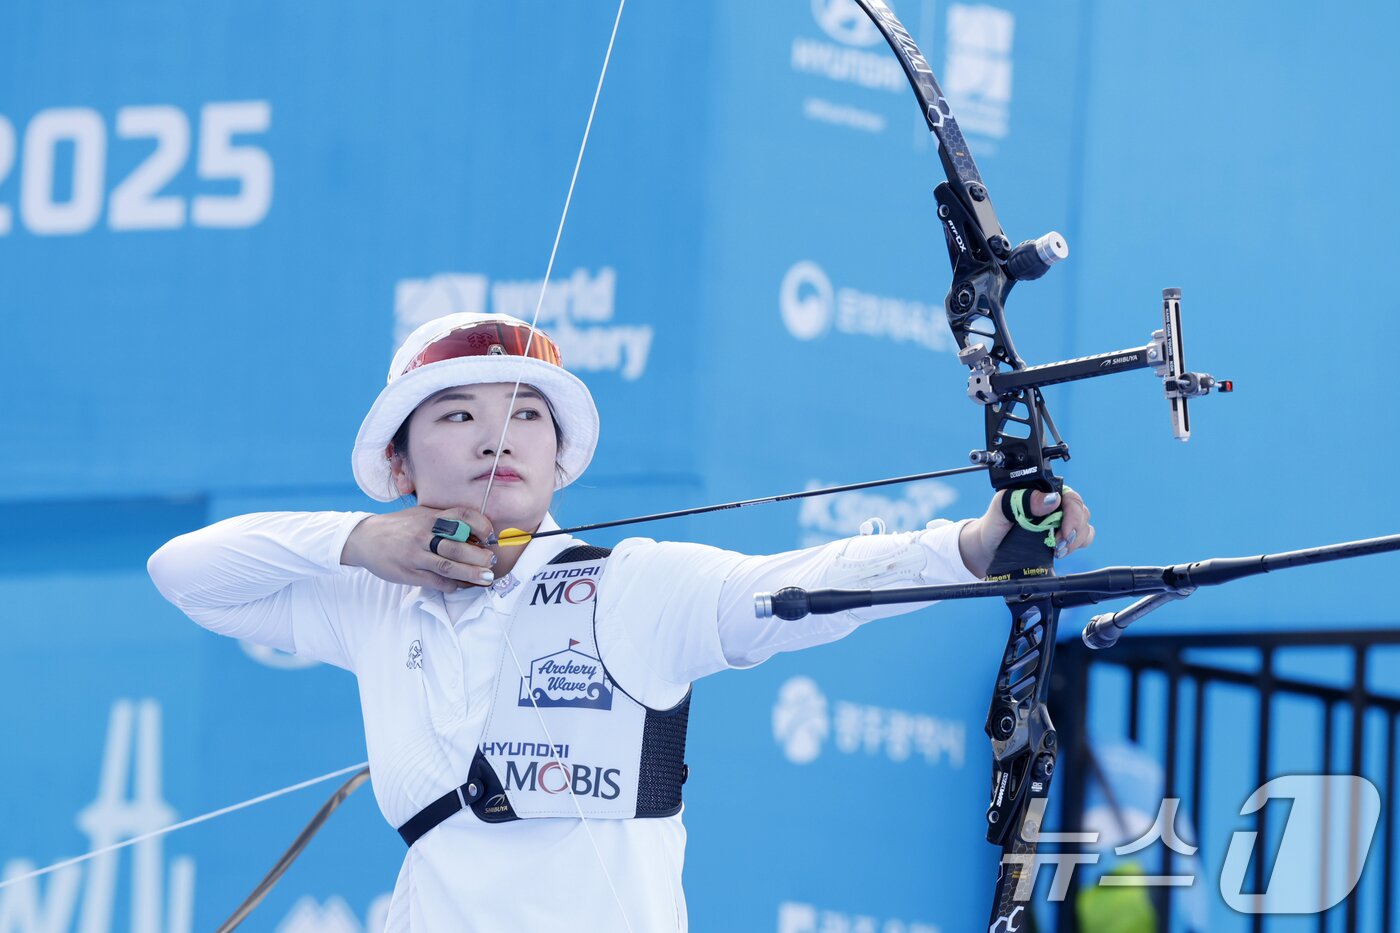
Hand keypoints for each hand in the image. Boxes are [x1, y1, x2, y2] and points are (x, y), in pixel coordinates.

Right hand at [340, 506, 497, 592]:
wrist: (365, 538)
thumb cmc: (400, 526)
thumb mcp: (421, 515)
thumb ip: (445, 522)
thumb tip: (475, 535)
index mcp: (430, 517)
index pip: (462, 516)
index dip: (481, 525)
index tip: (489, 535)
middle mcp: (423, 535)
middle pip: (458, 547)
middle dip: (480, 557)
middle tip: (491, 562)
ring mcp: (415, 556)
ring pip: (449, 567)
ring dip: (471, 575)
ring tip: (486, 578)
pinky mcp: (408, 573)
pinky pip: (436, 581)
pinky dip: (453, 584)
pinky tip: (461, 584)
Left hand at [958, 485, 1093, 576]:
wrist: (988, 547)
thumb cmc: (994, 523)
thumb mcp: (1001, 506)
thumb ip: (1023, 499)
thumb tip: (1051, 499)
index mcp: (1043, 492)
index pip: (1070, 497)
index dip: (1072, 514)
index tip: (1063, 532)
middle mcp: (1055, 505)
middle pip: (1081, 512)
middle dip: (1074, 530)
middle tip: (1057, 545)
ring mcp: (1060, 522)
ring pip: (1084, 527)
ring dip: (1075, 541)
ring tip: (1056, 550)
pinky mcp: (1062, 538)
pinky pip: (1082, 538)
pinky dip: (1077, 545)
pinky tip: (1060, 552)